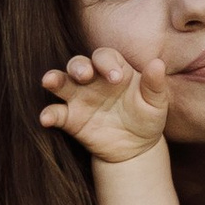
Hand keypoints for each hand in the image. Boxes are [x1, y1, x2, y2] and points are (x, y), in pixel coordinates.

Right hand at [39, 46, 168, 163]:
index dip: (107, 63)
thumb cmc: (147, 118)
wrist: (136, 148)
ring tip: (49, 81)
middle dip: (78, 66)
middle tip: (84, 75)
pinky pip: (56, 113)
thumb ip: (154, 84)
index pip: (105, 57)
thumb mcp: (156, 103)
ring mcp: (79, 98)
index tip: (117, 79)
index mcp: (114, 70)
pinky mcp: (70, 119)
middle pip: (78, 63)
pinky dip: (48, 114)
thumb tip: (158, 64)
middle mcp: (93, 80)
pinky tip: (46, 118)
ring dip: (54, 79)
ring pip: (61, 82)